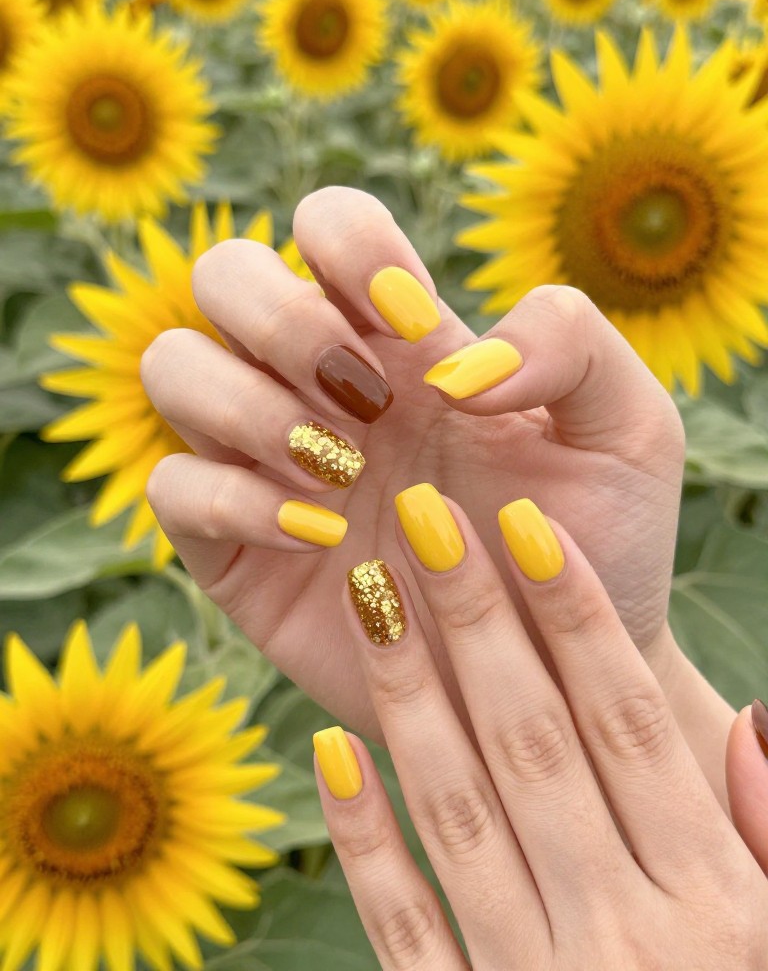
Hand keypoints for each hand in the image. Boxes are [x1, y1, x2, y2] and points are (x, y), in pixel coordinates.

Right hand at [141, 185, 685, 742]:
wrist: (561, 668)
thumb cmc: (594, 542)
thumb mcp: (629, 427)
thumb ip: (572, 342)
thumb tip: (456, 364)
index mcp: (403, 338)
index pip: (326, 224)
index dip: (351, 246)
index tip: (416, 325)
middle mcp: (321, 386)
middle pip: (222, 276)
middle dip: (280, 318)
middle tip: (367, 396)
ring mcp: (270, 464)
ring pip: (173, 368)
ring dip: (246, 404)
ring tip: (339, 468)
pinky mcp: (238, 551)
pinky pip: (172, 490)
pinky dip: (231, 499)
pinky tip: (322, 536)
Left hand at [312, 490, 767, 968]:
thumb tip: (753, 716)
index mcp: (713, 904)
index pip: (629, 725)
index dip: (579, 617)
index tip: (528, 528)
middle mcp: (620, 935)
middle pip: (534, 741)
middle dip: (476, 619)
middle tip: (425, 519)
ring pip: (459, 807)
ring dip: (408, 692)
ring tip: (368, 591)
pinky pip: (402, 925)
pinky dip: (363, 838)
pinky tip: (329, 751)